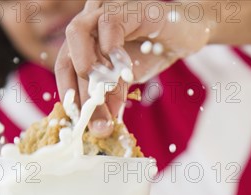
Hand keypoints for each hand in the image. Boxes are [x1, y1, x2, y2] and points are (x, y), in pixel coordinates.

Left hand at [55, 0, 212, 136]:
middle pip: (68, 54)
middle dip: (80, 91)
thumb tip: (100, 127)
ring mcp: (105, 12)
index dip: (69, 93)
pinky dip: (111, 48)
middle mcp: (89, 24)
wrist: (185, 33)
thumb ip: (111, 99)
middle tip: (97, 120)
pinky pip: (109, 23)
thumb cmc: (152, 52)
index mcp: (84, 42)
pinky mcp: (128, 8)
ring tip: (102, 91)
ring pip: (78, 32)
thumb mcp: (126, 81)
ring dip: (85, 65)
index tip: (78, 120)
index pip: (65, 66)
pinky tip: (124, 71)